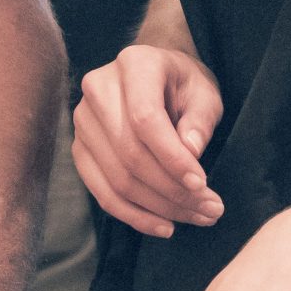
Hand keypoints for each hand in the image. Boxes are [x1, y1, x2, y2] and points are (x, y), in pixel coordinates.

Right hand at [75, 45, 224, 237]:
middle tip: (210, 210)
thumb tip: (190, 154)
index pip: (145, 118)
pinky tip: (164, 225)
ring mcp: (83, 121)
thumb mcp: (204, 94)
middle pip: (130, 154)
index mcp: (134, 64)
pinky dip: (134, 215)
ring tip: (198, 218)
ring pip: (117, 178)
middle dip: (172, 190)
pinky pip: (102, 191)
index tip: (202, 184)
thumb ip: (200, 120)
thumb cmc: (185, 85)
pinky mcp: (80, 149)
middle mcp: (99, 89)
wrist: (156, 78)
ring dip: (159, 208)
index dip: (172, 157)